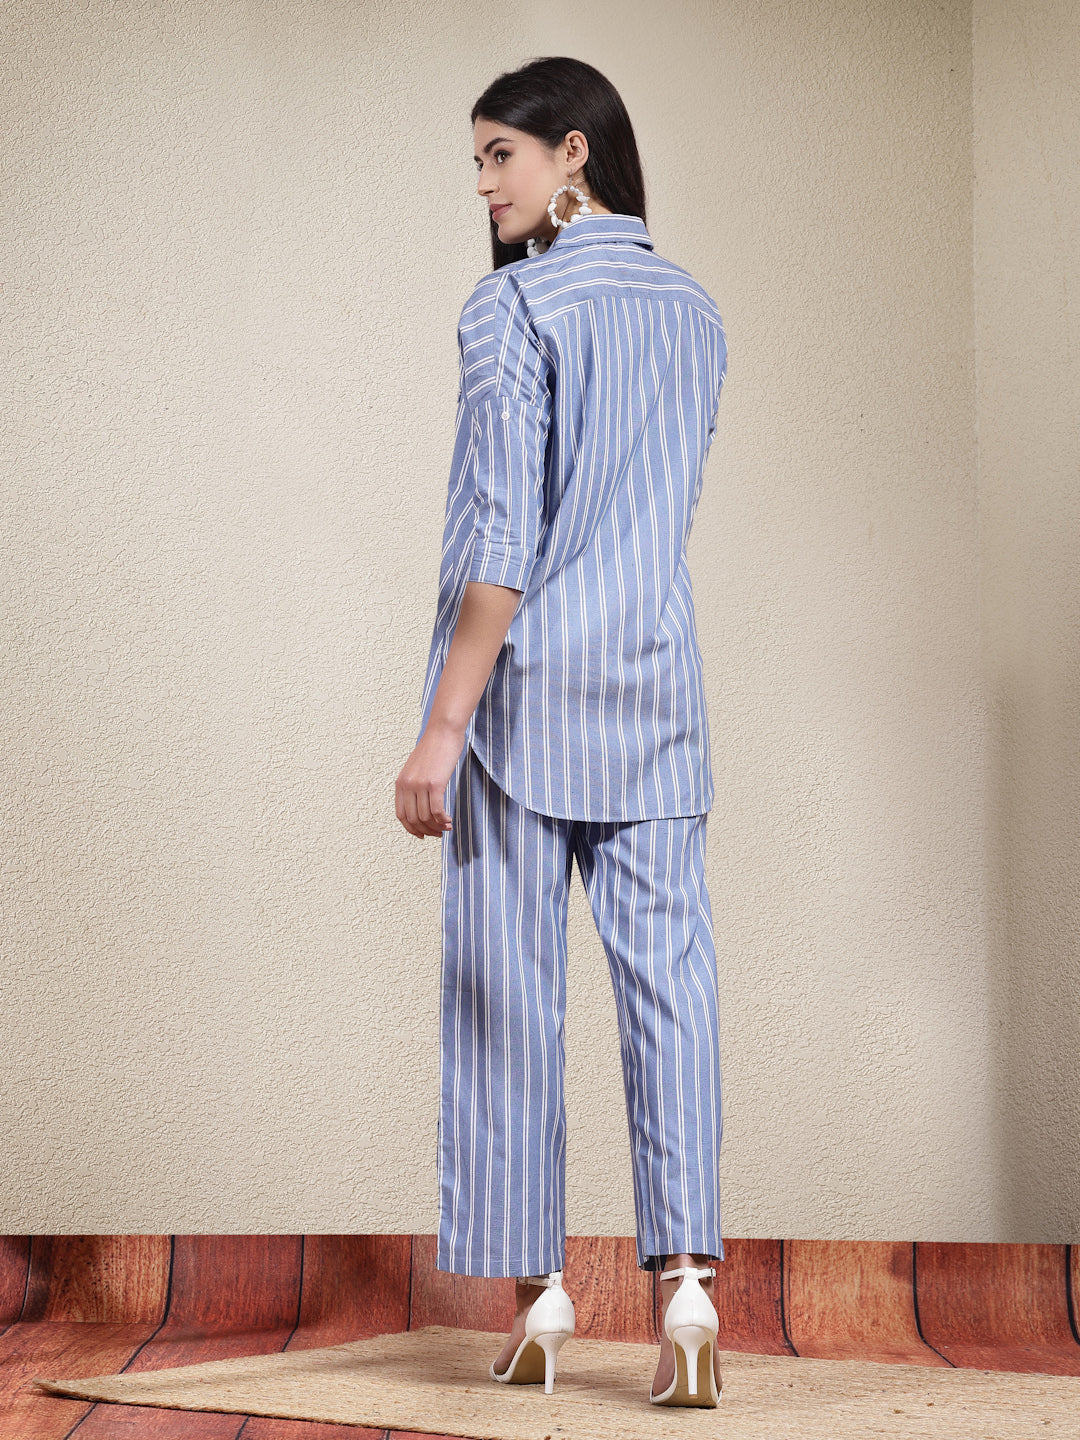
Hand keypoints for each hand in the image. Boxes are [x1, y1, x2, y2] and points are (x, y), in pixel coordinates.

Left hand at [395, 719, 465, 837]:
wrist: (443, 732)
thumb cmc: (434, 749)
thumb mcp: (416, 768)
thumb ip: (414, 785)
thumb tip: (420, 805)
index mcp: (400, 783)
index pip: (401, 815)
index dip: (412, 829)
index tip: (423, 834)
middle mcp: (407, 785)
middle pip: (414, 819)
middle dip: (427, 831)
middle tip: (439, 833)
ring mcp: (420, 785)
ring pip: (426, 817)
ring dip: (437, 826)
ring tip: (447, 826)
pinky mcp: (435, 783)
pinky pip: (437, 810)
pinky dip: (443, 819)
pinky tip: (449, 820)